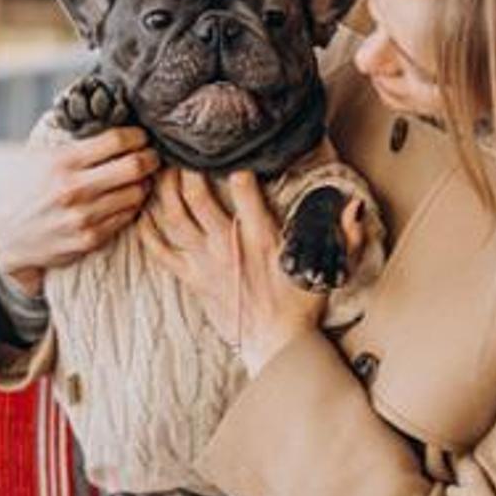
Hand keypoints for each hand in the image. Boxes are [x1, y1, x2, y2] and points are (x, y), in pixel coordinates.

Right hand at [0, 127, 160, 296]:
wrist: (6, 236)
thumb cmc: (25, 189)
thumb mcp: (39, 157)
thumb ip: (73, 142)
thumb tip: (109, 118)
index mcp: (62, 161)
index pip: (117, 141)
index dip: (137, 136)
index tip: (141, 136)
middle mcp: (74, 188)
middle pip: (134, 166)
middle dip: (150, 158)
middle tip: (151, 156)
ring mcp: (83, 217)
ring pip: (136, 193)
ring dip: (143, 183)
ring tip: (139, 179)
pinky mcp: (90, 239)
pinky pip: (126, 217)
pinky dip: (131, 205)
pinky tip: (124, 199)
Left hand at [139, 169, 339, 372]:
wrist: (276, 345)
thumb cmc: (301, 306)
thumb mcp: (330, 268)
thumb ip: (347, 236)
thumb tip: (355, 207)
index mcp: (262, 238)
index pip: (243, 191)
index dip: (235, 167)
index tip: (233, 153)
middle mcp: (228, 246)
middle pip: (197, 198)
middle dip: (186, 169)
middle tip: (182, 150)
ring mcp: (206, 263)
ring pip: (175, 218)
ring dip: (164, 191)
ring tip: (161, 170)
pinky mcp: (192, 279)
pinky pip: (160, 252)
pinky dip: (146, 232)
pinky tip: (140, 213)